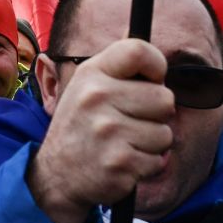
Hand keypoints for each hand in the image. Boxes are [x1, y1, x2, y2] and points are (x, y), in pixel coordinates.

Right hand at [29, 39, 173, 222]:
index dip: (156, 65)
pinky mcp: (119, 161)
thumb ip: (118, 70)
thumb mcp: (87, 86)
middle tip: (131, 120)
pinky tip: (123, 160)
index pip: (138, 51)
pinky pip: (158, 160)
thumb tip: (151, 56)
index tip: (150, 80)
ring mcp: (107, 129)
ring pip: (164, 133)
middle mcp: (96, 96)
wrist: (57, 172)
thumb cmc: (81, 124)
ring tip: (124, 142)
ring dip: (151, 143)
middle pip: (165, 98)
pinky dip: (146, 164)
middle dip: (156, 114)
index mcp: (91, 73)